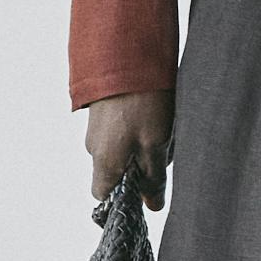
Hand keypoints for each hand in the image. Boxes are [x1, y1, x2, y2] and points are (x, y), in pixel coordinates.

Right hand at [86, 90, 173, 210]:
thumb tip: (152, 206)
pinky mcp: (103, 109)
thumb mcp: (155, 145)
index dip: (125, 196)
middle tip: (166, 147)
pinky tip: (156, 110)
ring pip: (124, 148)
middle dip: (144, 166)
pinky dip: (140, 125)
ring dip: (145, 143)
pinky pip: (122, 128)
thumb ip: (153, 179)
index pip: (103, 195)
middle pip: (119, 171)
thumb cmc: (141, 103)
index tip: (148, 186)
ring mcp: (97, 126)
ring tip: (164, 123)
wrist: (126, 54)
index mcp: (104, 162)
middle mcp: (94, 147)